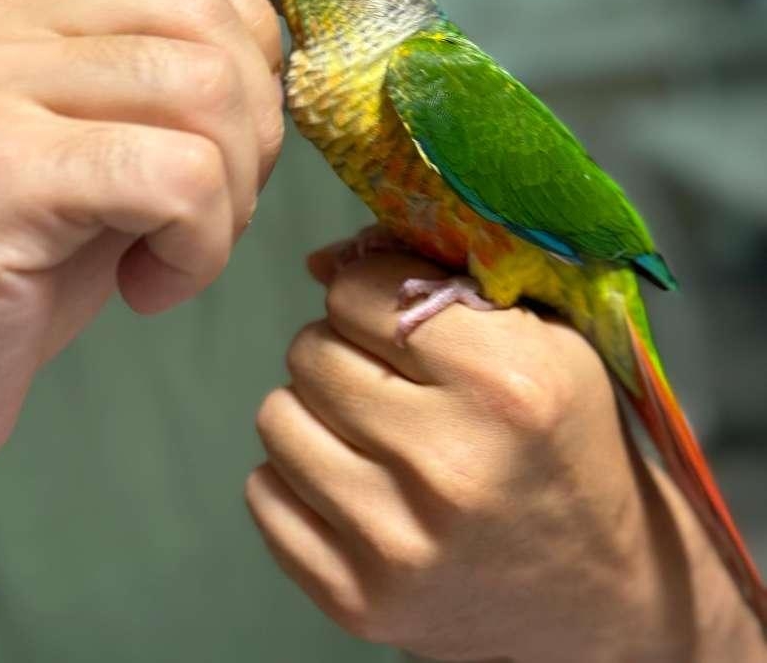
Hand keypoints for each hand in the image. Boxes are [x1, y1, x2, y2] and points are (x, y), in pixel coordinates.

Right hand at [0, 0, 282, 466]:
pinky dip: (202, 245)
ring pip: (205, 87)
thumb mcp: (89, 151)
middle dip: (254, 123)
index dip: (243, 27)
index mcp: (14, 11)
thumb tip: (271, 73)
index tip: (235, 118)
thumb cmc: (9, 274)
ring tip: (177, 253)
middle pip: (202, 15)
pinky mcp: (4, 174)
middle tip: (214, 208)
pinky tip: (148, 289)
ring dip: (233, 191)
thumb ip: (155, 91)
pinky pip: (180, 177)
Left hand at [247, 249, 766, 661]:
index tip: (393, 312)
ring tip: (368, 426)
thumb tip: (318, 261)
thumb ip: (438, 278)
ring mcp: (395, 543)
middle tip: (385, 374)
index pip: (358, 293)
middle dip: (341, 347)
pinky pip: (263, 495)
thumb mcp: (544, 339)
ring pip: (277, 417)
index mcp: (504, 384)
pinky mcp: (355, 600)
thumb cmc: (567, 441)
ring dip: (314, 410)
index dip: (369, 290)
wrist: (599, 589)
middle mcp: (446, 465)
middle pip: (311, 351)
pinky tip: (352, 480)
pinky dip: (296, 477)